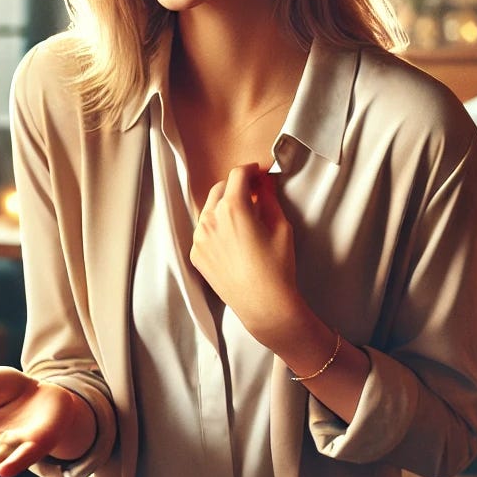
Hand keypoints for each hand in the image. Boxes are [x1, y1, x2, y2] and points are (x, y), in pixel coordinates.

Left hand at [190, 164, 304, 348]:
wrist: (264, 306)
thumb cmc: (278, 267)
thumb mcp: (280, 226)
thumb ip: (269, 197)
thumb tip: (264, 180)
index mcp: (232, 208)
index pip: (237, 174)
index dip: (251, 170)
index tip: (260, 172)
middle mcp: (210, 219)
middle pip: (221, 188)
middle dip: (237, 186)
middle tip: (255, 192)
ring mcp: (199, 238)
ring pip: (210, 209)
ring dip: (225, 206)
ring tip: (245, 216)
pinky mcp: (196, 254)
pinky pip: (205, 231)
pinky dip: (217, 227)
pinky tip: (234, 239)